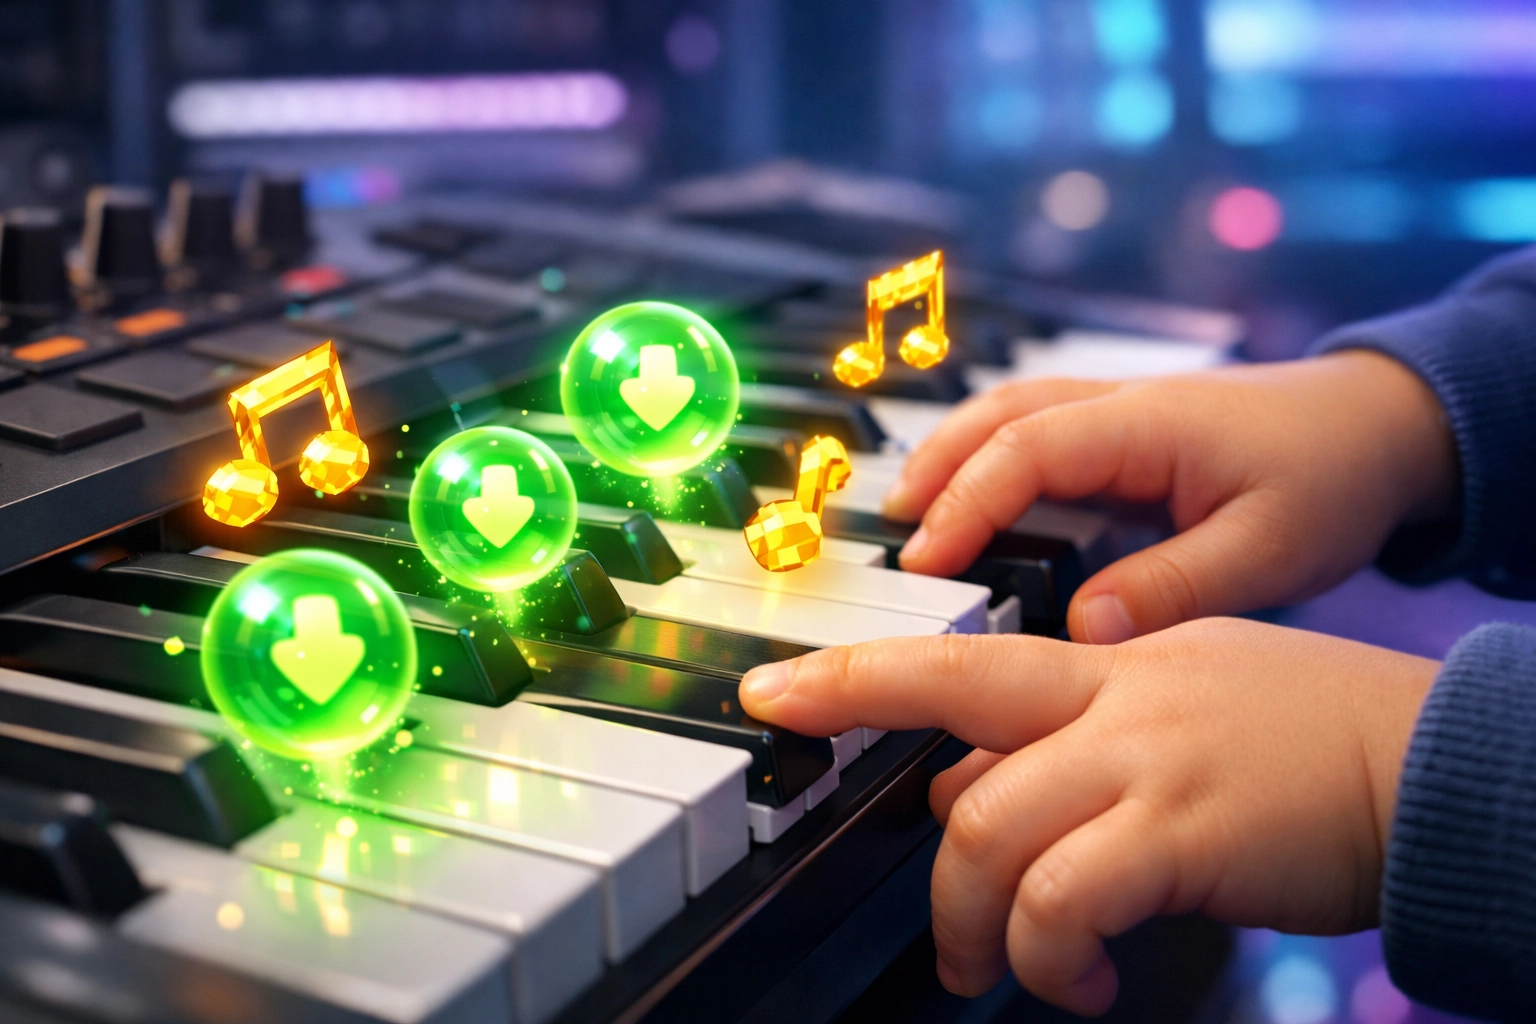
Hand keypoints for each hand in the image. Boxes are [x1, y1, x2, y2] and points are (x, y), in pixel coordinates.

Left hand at [739, 619, 1437, 1014]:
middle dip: (878, 784)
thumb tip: (967, 794)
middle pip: (948, 708)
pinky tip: (1084, 980)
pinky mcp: (1182, 828)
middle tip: (930, 921)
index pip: (957, 655)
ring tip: (1002, 972)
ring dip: (975, 920)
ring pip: (989, 824)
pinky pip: (1066, 896)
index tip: (778, 692)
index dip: (854, 673)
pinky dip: (1051, 953)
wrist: (1430, 757)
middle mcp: (1111, 693)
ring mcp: (1142, 755)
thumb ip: (1070, 745)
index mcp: (1107, 664)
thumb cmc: (1309, 740)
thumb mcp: (1177, 713)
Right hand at [881, 353, 1457, 643]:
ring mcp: (1119, 412)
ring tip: (907, 517)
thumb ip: (1173, 587)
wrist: (1381, 423)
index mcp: (1149, 423)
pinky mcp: (1123, 433)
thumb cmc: (1331, 477)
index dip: (968, 504)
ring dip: (950, 458)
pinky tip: (971, 505)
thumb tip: (1081, 630)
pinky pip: (1035, 434)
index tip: (926, 563)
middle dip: (933, 469)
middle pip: (996, 416)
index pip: (1027, 450)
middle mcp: (1121, 406)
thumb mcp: (1270, 549)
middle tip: (889, 535)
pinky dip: (986, 463)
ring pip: (1008, 417)